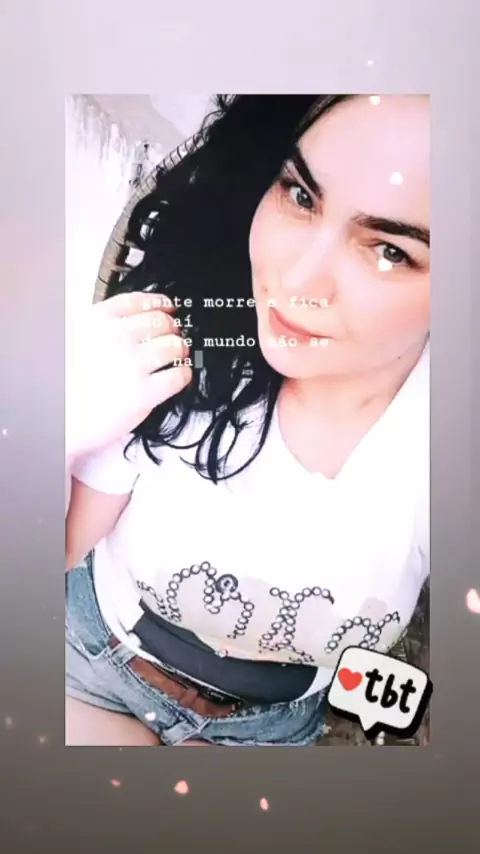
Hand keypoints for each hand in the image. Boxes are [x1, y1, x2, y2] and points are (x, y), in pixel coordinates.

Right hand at [66, 292, 191, 460]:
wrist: (60, 418)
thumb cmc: (67, 383)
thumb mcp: (77, 338)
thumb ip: (104, 326)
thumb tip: (136, 318)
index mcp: (98, 320)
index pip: (142, 301)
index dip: (161, 304)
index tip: (168, 307)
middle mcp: (117, 338)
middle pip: (162, 321)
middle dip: (173, 328)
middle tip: (174, 337)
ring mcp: (132, 364)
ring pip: (174, 346)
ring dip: (180, 350)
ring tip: (177, 356)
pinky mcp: (144, 393)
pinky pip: (178, 376)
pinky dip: (183, 374)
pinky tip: (177, 376)